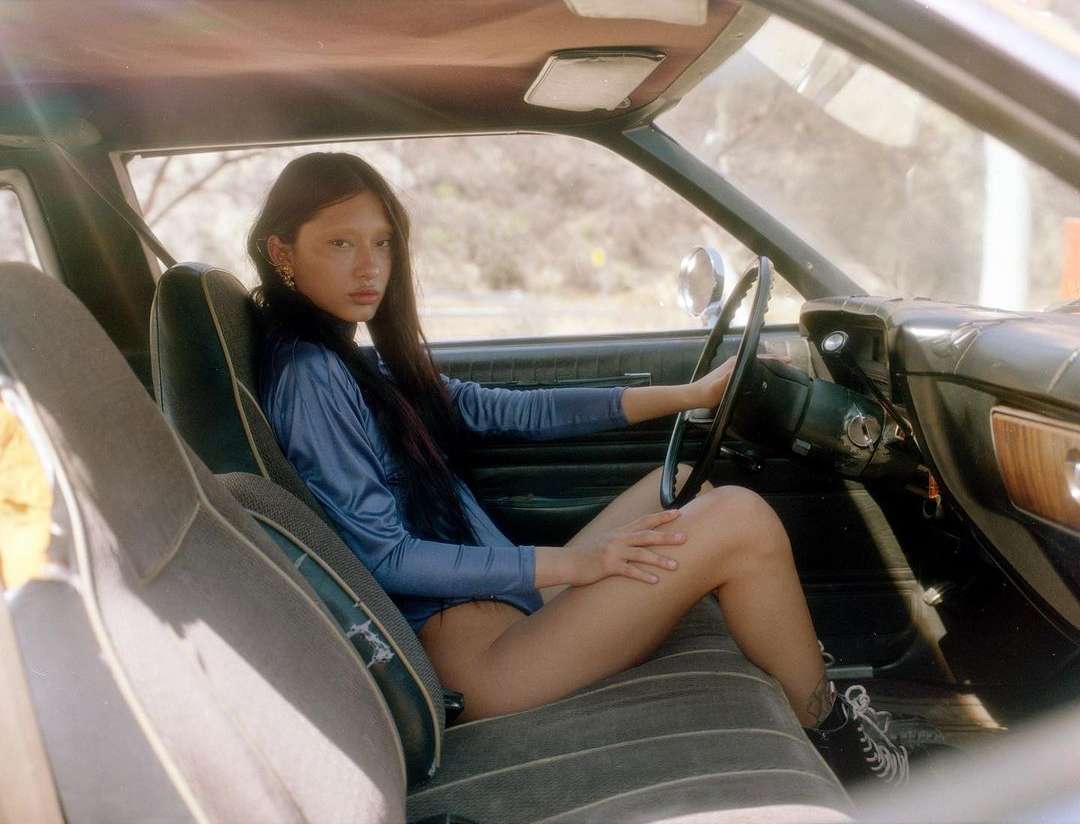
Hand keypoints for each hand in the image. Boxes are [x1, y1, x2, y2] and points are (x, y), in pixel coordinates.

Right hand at [563, 509, 684, 586]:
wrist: (569, 562)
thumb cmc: (588, 554)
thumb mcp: (606, 540)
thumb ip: (622, 539)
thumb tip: (637, 540)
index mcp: (620, 532)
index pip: (644, 521)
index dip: (661, 517)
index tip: (678, 513)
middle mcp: (618, 539)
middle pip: (647, 535)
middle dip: (666, 536)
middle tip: (684, 537)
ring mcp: (614, 552)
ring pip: (641, 554)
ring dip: (659, 559)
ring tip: (675, 565)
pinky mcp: (608, 566)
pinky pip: (629, 571)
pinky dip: (643, 575)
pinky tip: (655, 581)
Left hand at [688, 353, 791, 409]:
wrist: (695, 396)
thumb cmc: (707, 393)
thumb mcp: (719, 386)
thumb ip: (727, 378)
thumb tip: (739, 371)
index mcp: (735, 363)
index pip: (759, 358)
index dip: (775, 359)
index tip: (789, 360)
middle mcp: (735, 362)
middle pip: (760, 359)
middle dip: (776, 361)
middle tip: (791, 366)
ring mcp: (733, 367)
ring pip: (756, 363)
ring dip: (769, 365)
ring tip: (783, 370)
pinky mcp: (732, 374)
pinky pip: (751, 369)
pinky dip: (761, 370)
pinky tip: (766, 377)